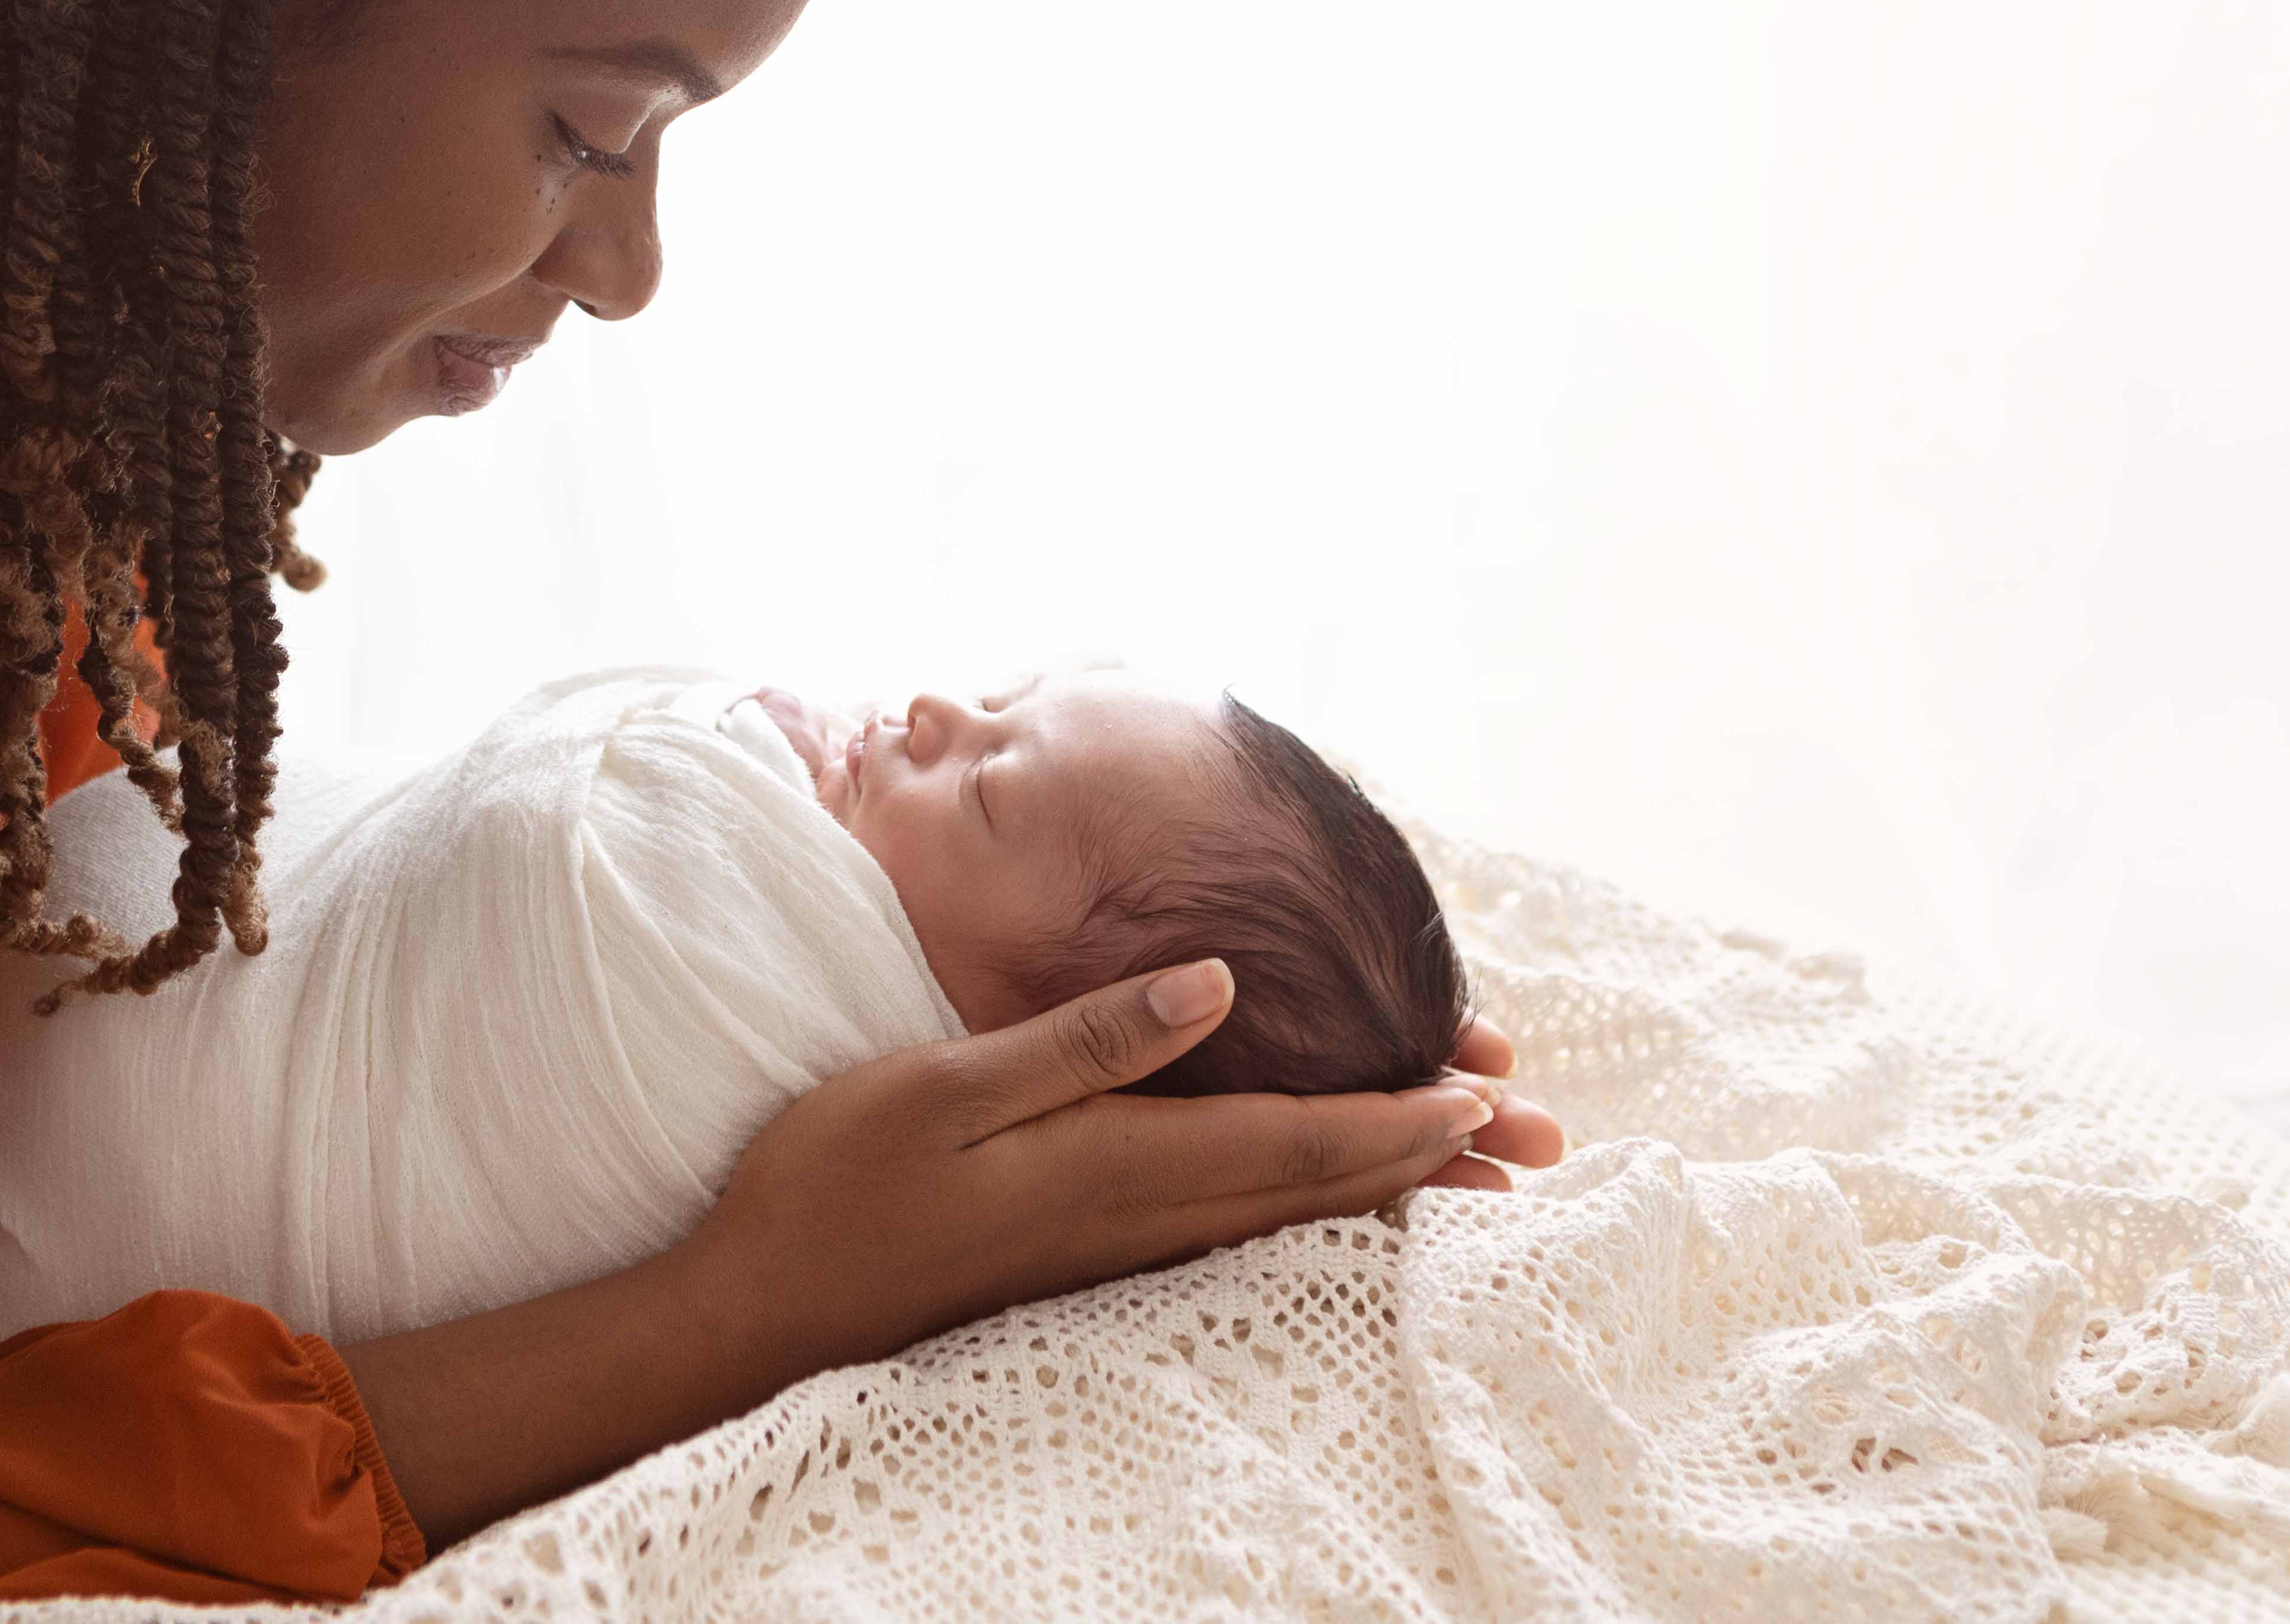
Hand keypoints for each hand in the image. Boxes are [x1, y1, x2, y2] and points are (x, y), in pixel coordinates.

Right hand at [341, 965, 1564, 1548]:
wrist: (762, 1304)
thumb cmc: (834, 1178)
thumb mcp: (946, 1084)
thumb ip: (1086, 1040)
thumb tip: (1214, 984)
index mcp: (1112, 1164)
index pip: (1289, 1139)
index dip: (1394, 1120)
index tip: (1486, 1097)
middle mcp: (1132, 1218)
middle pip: (1308, 1187)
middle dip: (1421, 1163)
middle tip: (1527, 1146)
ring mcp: (1105, 1251)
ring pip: (1276, 1216)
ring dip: (1371, 1187)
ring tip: (1456, 1173)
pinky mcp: (1076, 1261)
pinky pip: (1224, 1230)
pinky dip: (1295, 1205)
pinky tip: (1308, 1201)